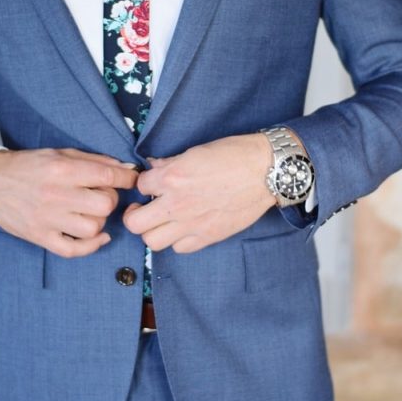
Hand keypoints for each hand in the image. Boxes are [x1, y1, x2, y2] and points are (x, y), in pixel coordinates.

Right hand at [0, 147, 138, 257]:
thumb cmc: (27, 167)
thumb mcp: (59, 154)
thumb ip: (93, 160)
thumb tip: (124, 167)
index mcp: (61, 170)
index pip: (107, 175)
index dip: (126, 178)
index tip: (131, 179)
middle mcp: (55, 195)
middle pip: (104, 204)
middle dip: (110, 199)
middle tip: (102, 195)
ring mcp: (47, 219)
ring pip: (93, 228)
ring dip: (99, 220)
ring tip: (91, 212)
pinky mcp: (40, 236)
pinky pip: (73, 249)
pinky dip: (91, 246)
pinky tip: (96, 236)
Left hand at [122, 133, 276, 253]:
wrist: (266, 172)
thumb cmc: (234, 155)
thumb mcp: (196, 151)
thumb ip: (171, 163)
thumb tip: (154, 168)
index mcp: (172, 178)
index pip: (140, 186)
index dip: (144, 184)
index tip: (152, 184)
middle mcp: (177, 204)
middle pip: (135, 223)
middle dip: (135, 214)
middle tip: (145, 208)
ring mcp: (192, 224)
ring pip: (152, 241)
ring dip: (154, 230)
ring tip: (163, 221)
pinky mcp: (208, 236)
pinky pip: (180, 248)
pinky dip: (177, 240)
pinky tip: (184, 228)